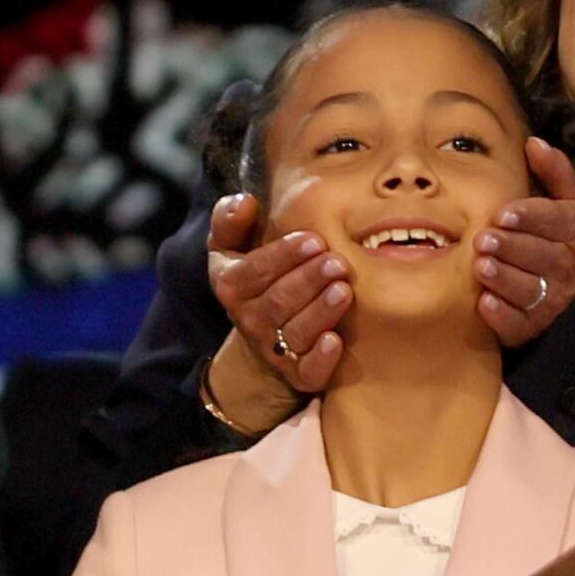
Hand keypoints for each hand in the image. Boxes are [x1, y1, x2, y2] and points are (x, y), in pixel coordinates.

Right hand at [208, 189, 350, 399]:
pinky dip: (321, 360)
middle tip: (337, 263)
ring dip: (320, 312)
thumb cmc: (254, 280)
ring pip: (296, 332)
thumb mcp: (231, 248)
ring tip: (343, 290)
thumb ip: (231, 221)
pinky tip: (336, 342)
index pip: (254, 270)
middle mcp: (249, 319)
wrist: (260, 339)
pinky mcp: (297, 374)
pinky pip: (307, 371)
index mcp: (232, 286)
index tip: (314, 240)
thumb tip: (245, 201)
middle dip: (309, 280)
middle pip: (279, 300)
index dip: (283, 256)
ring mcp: (274, 349)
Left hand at [476, 137, 574, 347]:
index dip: (533, 218)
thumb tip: (533, 142)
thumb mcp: (564, 200)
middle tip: (484, 239)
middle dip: (515, 248)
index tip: (504, 213)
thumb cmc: (555, 232)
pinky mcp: (535, 325)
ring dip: (505, 279)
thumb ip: (553, 172)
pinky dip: (503, 316)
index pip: (561, 223)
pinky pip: (522, 324)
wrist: (562, 281)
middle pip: (547, 258)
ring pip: (533, 290)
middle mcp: (573, 267)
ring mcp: (555, 299)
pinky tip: (484, 304)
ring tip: (480, 266)